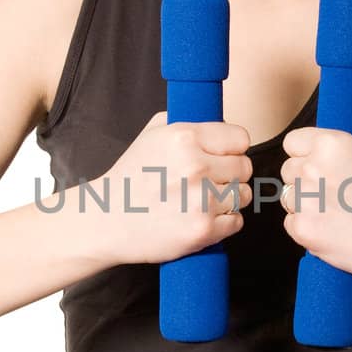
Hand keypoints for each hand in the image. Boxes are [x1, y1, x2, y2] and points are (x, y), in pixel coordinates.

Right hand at [99, 111, 252, 265]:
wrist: (107, 220)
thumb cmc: (130, 178)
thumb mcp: (151, 135)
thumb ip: (186, 123)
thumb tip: (220, 122)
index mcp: (184, 137)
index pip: (241, 138)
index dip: (232, 149)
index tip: (221, 157)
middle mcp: (195, 166)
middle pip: (245, 168)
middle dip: (230, 175)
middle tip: (208, 182)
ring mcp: (201, 200)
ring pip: (243, 195)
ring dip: (228, 200)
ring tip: (202, 201)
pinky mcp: (203, 230)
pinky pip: (236, 222)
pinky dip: (223, 223)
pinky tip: (200, 218)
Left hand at [279, 125, 351, 286]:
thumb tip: (351, 130)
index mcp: (330, 143)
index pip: (292, 142)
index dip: (305, 155)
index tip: (318, 167)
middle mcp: (313, 168)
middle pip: (288, 171)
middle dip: (306, 182)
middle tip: (335, 195)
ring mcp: (306, 200)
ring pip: (288, 199)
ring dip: (305, 206)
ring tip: (337, 214)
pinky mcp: (304, 229)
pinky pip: (291, 225)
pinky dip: (307, 230)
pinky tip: (333, 230)